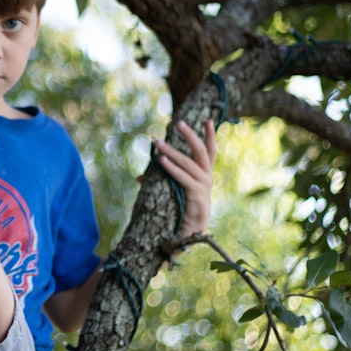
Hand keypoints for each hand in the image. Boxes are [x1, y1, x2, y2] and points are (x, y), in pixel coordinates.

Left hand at [154, 119, 216, 238]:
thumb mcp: (175, 190)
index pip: (210, 151)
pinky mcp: (196, 194)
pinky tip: (160, 161)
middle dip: (190, 136)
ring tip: (158, 142)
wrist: (192, 230)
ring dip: (171, 151)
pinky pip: (182, 177)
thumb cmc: (183, 208)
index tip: (209, 120)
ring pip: (187, 163)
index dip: (210, 136)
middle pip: (201, 152)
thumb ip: (161, 180)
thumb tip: (139, 177)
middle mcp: (207, 177)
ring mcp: (203, 185)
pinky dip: (171, 168)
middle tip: (179, 123)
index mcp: (205, 173)